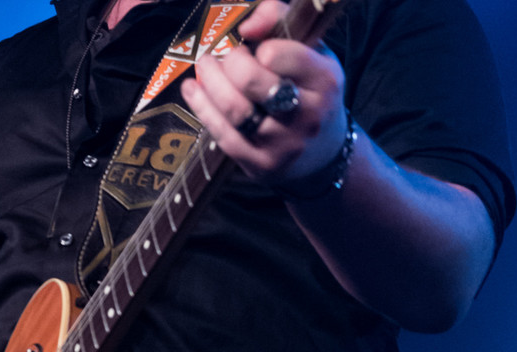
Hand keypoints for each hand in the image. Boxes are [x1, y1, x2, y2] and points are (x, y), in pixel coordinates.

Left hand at [180, 0, 347, 184]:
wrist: (323, 153)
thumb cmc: (309, 90)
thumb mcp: (310, 51)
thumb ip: (279, 20)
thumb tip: (247, 24)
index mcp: (324, 80)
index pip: (280, 54)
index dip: (258, 46)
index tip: (253, 46)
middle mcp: (308, 115)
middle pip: (250, 81)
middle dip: (228, 62)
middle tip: (223, 56)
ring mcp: (284, 144)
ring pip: (233, 109)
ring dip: (209, 82)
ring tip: (204, 66)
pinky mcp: (262, 165)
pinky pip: (223, 134)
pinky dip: (202, 107)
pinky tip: (192, 90)